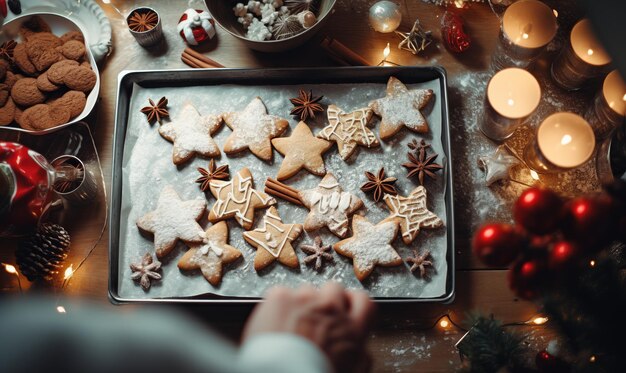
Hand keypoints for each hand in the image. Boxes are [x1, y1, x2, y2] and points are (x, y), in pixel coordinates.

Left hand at [243, 283, 375, 372]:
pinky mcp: (281, 297)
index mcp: (352, 329)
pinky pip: (282, 293)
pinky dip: (278, 306)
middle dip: (326, 300)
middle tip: (315, 317)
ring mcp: (305, 300)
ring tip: (291, 325)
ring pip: (306, 290)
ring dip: (302, 303)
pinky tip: (275, 324)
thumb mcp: (351, 370)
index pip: (363, 301)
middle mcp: (331, 310)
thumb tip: (361, 350)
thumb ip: (359, 354)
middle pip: (334, 289)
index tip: (345, 307)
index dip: (353, 302)